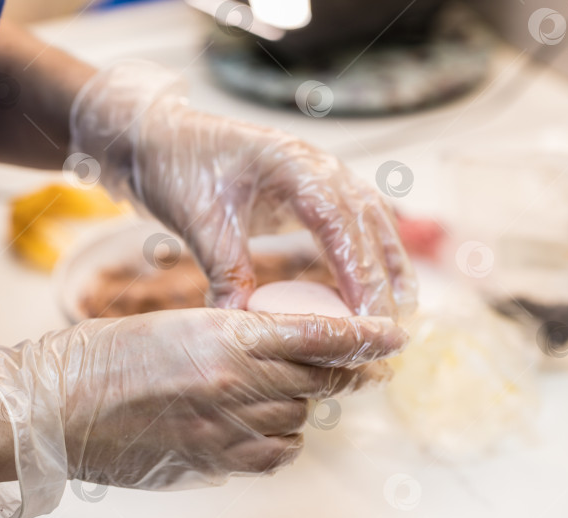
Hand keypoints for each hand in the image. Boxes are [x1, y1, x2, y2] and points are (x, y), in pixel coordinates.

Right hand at [0, 309, 406, 517]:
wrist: (57, 408)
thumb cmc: (106, 355)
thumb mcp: (179, 323)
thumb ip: (236, 335)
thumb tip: (282, 348)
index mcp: (225, 335)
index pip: (316, 333)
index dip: (364, 334)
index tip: (395, 336)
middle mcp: (235, 382)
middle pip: (319, 377)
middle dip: (348, 368)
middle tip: (366, 363)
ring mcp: (226, 427)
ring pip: (301, 414)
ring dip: (308, 400)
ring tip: (298, 388)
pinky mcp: (213, 461)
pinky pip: (276, 453)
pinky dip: (284, 437)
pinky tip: (272, 424)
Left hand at [70, 61, 417, 317]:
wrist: (163, 138)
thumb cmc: (179, 169)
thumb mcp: (199, 221)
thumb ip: (226, 270)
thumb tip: (245, 326)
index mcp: (291, 164)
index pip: (340, 222)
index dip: (360, 272)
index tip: (367, 319)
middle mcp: (317, 164)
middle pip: (367, 222)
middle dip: (384, 277)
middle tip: (390, 330)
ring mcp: (321, 171)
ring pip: (373, 218)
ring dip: (390, 262)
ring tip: (404, 309)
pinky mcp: (315, 187)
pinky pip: (358, 218)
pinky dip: (373, 250)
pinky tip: (380, 281)